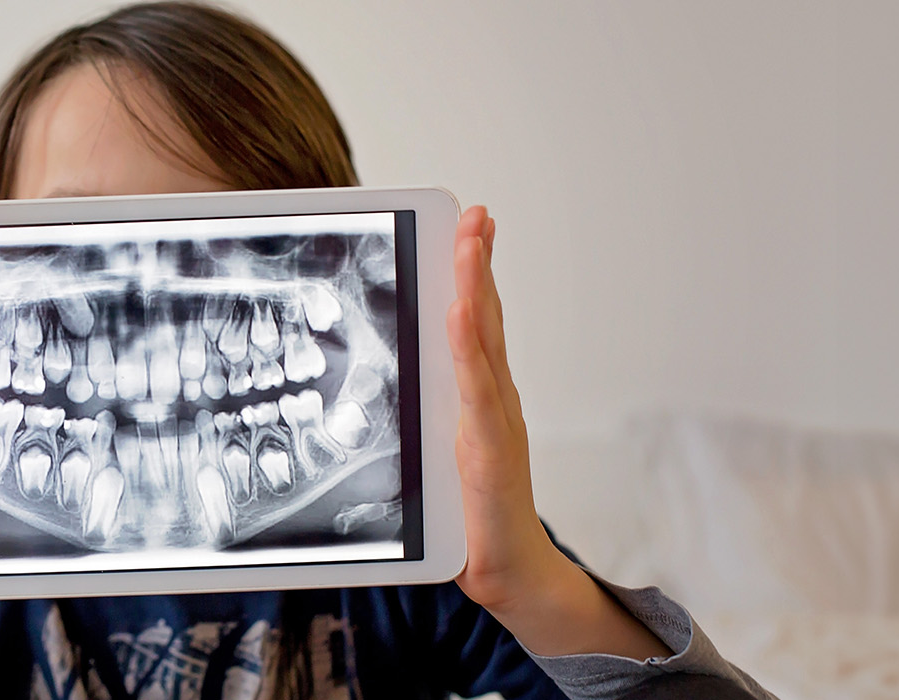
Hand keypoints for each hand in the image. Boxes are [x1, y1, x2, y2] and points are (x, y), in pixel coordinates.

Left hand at [446, 206, 669, 657]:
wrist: (510, 575)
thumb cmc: (470, 521)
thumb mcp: (437, 457)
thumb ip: (422, 423)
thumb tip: (389, 393)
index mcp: (480, 399)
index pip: (476, 326)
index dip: (473, 275)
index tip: (469, 227)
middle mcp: (495, 400)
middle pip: (486, 319)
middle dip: (478, 263)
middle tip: (475, 214)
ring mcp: (495, 421)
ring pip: (484, 342)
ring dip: (475, 287)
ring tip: (469, 241)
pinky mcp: (487, 449)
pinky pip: (476, 389)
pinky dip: (467, 347)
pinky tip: (458, 312)